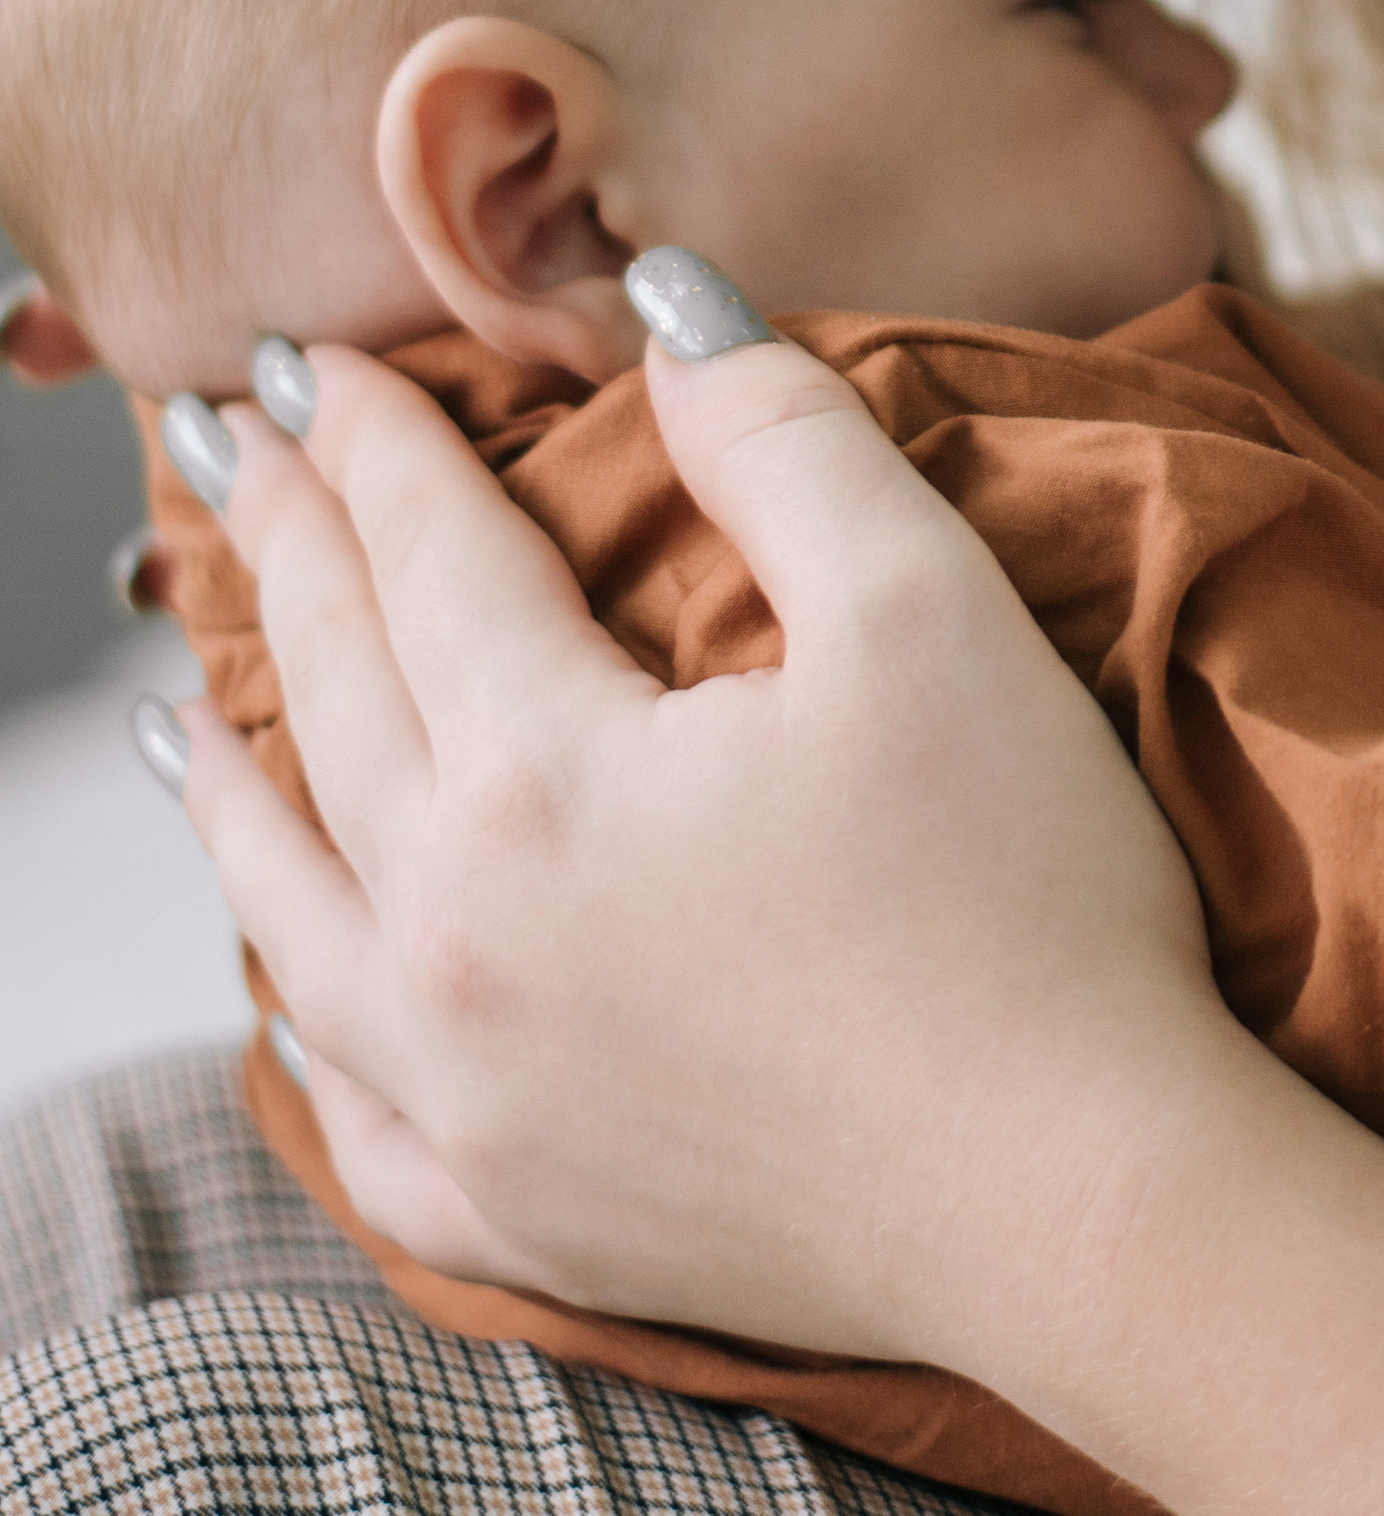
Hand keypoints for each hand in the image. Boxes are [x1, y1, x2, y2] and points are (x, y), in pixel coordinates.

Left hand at [178, 307, 1223, 1368]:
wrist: (1080, 1207)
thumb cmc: (1028, 897)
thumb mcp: (929, 610)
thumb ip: (783, 438)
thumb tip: (668, 303)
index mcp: (545, 775)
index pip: (430, 558)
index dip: (377, 444)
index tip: (314, 360)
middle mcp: (455, 938)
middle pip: (333, 700)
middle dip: (281, 556)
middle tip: (227, 453)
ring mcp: (470, 1095)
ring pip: (290, 908)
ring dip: (227, 792)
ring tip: (171, 718)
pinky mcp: (520, 1212)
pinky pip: (350, 1112)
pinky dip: (299, 1030)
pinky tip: (289, 990)